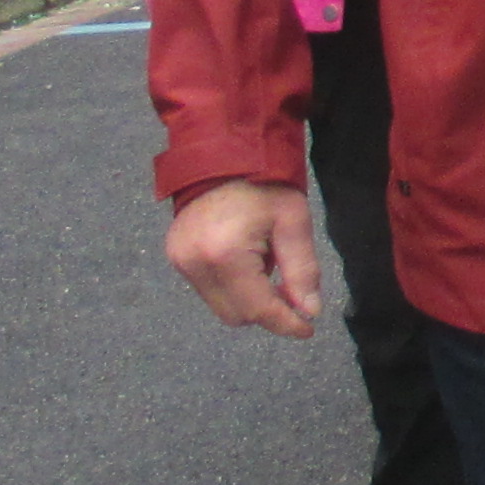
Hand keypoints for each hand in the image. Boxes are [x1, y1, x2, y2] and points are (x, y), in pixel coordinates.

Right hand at [166, 178, 324, 337]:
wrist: (222, 155)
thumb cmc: (264, 184)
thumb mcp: (293, 222)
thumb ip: (302, 270)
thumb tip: (309, 311)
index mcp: (224, 254)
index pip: (258, 308)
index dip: (285, 323)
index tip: (307, 329)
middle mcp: (194, 264)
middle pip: (236, 315)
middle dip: (267, 311)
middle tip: (291, 290)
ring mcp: (179, 262)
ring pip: (221, 307)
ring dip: (249, 299)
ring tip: (266, 264)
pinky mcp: (175, 257)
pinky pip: (208, 290)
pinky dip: (232, 287)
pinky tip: (246, 261)